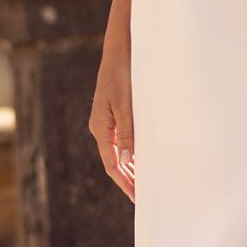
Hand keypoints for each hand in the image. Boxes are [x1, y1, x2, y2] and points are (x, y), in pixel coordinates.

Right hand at [89, 33, 136, 198]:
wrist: (120, 48)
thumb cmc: (123, 73)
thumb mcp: (126, 105)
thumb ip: (127, 133)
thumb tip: (126, 162)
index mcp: (101, 128)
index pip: (112, 165)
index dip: (125, 183)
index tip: (138, 198)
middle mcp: (101, 127)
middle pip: (114, 161)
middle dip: (128, 179)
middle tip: (145, 197)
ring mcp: (106, 120)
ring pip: (118, 151)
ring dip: (130, 167)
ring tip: (144, 183)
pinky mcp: (114, 112)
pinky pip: (122, 139)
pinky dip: (131, 152)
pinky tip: (142, 157)